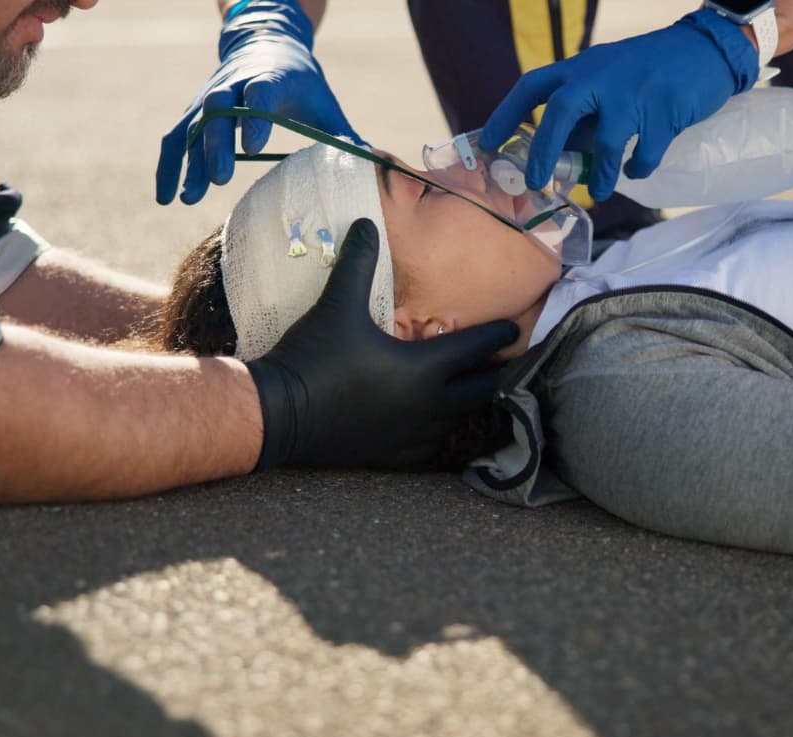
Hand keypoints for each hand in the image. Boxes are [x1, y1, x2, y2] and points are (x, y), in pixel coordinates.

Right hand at [156, 0, 360, 205]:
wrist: (266, 46)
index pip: (260, 94)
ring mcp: (209, 96)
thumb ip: (343, 138)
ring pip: (193, 126)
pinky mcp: (195, 111)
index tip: (253, 146)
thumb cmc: (302, 85)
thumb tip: (373, 173)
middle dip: (217, 144)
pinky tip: (166, 198)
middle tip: (220, 178)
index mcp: (271, 79)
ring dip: (188, 161)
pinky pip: (175, 137)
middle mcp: (234, 84)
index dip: (255, 118)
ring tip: (187, 198)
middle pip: (219, 110)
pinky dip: (169, 165)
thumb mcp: (324, 104)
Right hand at [247, 220, 519, 468]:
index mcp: (422, 368)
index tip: (516, 328)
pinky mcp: (391, 456)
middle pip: (481, 392)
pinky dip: (440, 429)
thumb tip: (366, 224)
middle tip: (510, 363)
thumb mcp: (337, 304)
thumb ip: (359, 263)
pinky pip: (430, 445)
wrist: (277, 414)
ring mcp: (411, 435)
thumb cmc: (314, 356)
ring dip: (469, 403)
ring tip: (476, 390)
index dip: (499, 336)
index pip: (476, 349)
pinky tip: (436, 423)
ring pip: (458, 420)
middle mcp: (427, 406)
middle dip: (498, 375)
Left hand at [480, 10, 758, 201]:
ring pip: (607, 141)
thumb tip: (558, 156)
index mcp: (581, 66)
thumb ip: (583, 114)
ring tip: (598, 193)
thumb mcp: (607, 80)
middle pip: (560, 110)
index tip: (488, 145)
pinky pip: (645, 151)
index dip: (506, 115)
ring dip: (599, 173)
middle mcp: (602, 75)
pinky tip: (635, 172)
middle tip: (536, 183)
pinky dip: (638, 168)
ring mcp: (634, 91)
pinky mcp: (665, 109)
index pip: (532, 86)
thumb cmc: (649, 70)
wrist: (706, 49)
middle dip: (544, 151)